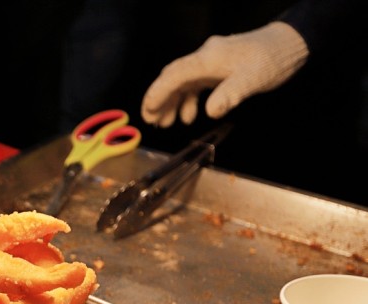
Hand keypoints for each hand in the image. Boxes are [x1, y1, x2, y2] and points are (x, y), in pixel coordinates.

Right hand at [141, 21, 308, 126]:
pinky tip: (190, 114)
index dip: (157, 93)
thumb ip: (230, 95)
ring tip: (167, 123)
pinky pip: (195, 83)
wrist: (291, 44)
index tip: (148, 111)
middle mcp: (205, 58)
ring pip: (183, 82)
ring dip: (172, 102)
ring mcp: (211, 63)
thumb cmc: (273, 58)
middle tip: (151, 121)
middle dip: (159, 99)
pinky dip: (188, 99)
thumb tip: (210, 112)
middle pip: (173, 78)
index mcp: (208, 59)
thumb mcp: (253, 79)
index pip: (174, 75)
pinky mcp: (218, 68)